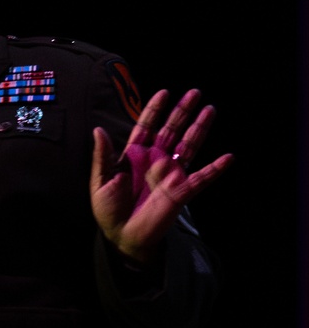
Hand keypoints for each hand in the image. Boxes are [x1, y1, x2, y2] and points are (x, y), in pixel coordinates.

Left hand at [90, 89, 233, 264]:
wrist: (121, 235)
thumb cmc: (108, 208)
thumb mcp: (100, 180)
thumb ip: (103, 156)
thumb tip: (98, 130)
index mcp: (134, 154)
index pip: (147, 126)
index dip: (155, 110)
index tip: (165, 92)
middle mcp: (155, 160)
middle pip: (172, 130)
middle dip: (182, 111)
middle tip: (195, 92)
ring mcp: (170, 174)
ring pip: (189, 146)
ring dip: (199, 129)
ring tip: (210, 110)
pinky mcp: (181, 192)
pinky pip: (202, 178)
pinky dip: (215, 169)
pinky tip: (229, 157)